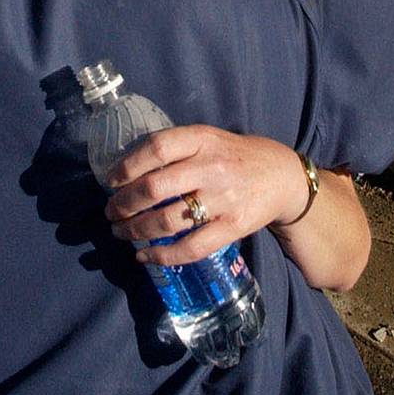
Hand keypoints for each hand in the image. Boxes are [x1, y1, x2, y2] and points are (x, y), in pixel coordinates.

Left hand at [103, 125, 305, 264]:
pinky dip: (162, 255)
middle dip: (124, 204)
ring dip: (136, 230)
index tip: (110, 180)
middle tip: (111, 212)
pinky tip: (145, 256)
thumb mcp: (208, 138)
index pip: (156, 148)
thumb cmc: (234, 155)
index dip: (127, 166)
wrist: (282, 176)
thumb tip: (128, 169)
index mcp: (201, 138)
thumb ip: (175, 149)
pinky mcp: (232, 228)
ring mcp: (222, 200)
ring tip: (121, 232)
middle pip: (155, 188)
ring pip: (167, 220)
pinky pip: (190, 248)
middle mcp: (211, 167)